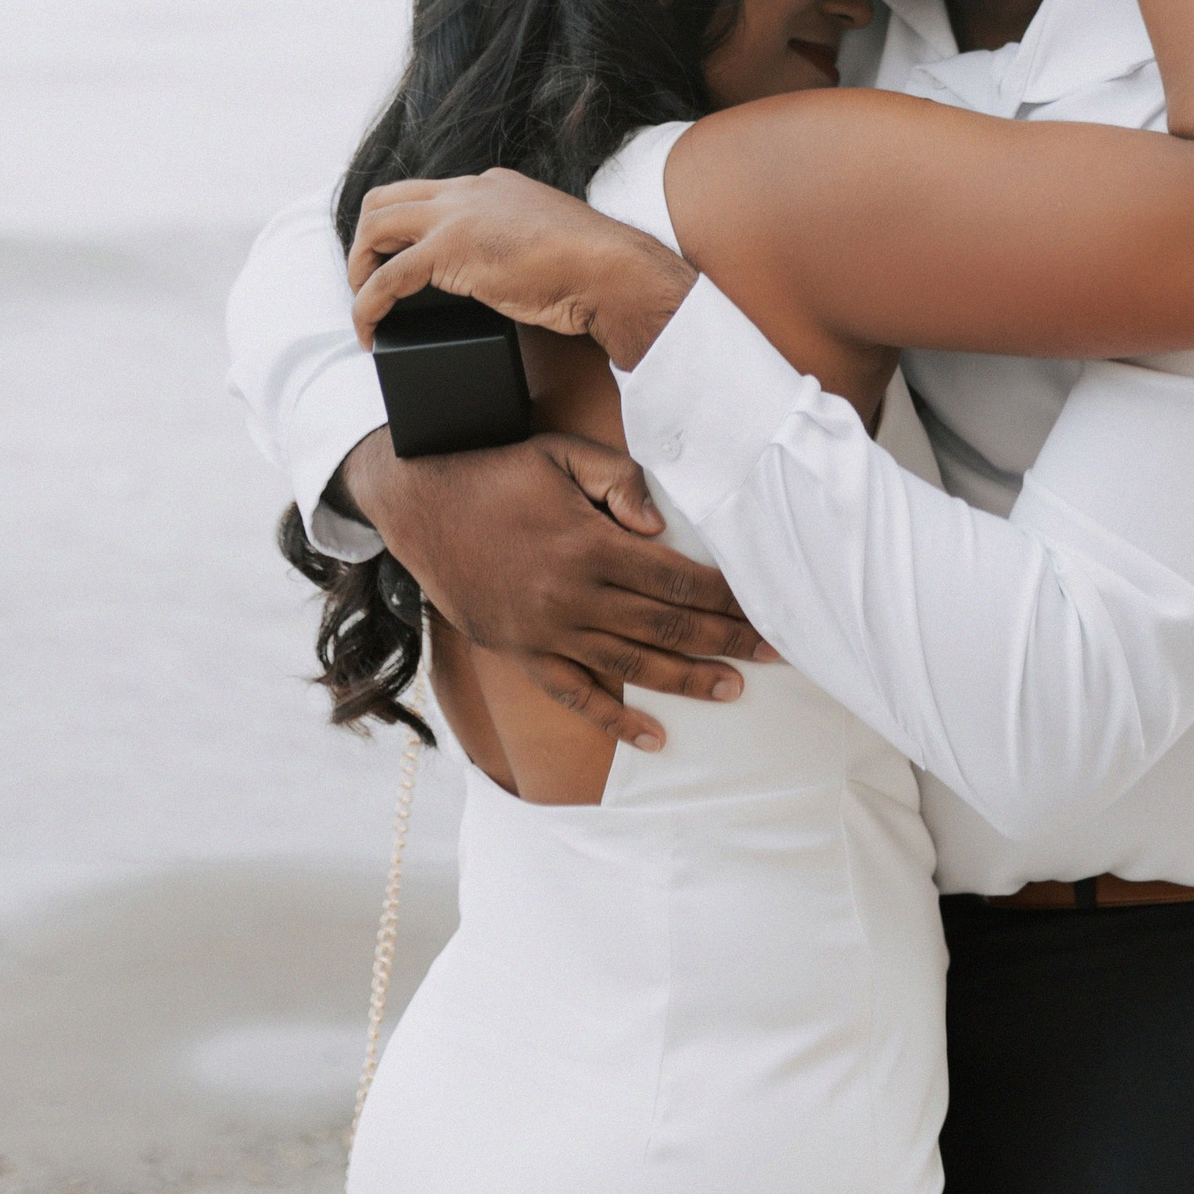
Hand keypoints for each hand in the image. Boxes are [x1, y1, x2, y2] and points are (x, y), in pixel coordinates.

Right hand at [340, 426, 767, 748]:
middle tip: (776, 653)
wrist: (417, 501)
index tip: (767, 609)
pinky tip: (652, 737)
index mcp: (587, 544)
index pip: (677, 578)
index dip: (727, 598)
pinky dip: (614, 722)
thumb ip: (618, 482)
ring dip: (685, 681)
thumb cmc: (496, 470)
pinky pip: (573, 695)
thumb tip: (662, 528)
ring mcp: (544, 631)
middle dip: (726, 640)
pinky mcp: (520, 652)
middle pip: (665, 625)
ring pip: (630, 666)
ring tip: (733, 690)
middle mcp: (570, 596)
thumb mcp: (559, 455)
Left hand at [347, 167, 693, 369]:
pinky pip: (386, 277)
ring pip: (374, 226)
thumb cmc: (595, 269)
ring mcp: (457, 216)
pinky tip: (369, 331)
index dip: (401, 229)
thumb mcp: (549, 241)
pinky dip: (368, 305)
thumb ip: (520, 244)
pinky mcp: (450, 250)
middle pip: (385, 198)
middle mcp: (468, 190)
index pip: (427, 194)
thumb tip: (509, 274)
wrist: (612, 271)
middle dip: (365, 241)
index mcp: (492, 186)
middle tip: (367, 282)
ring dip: (358, 268)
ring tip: (364, 309)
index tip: (395, 263)